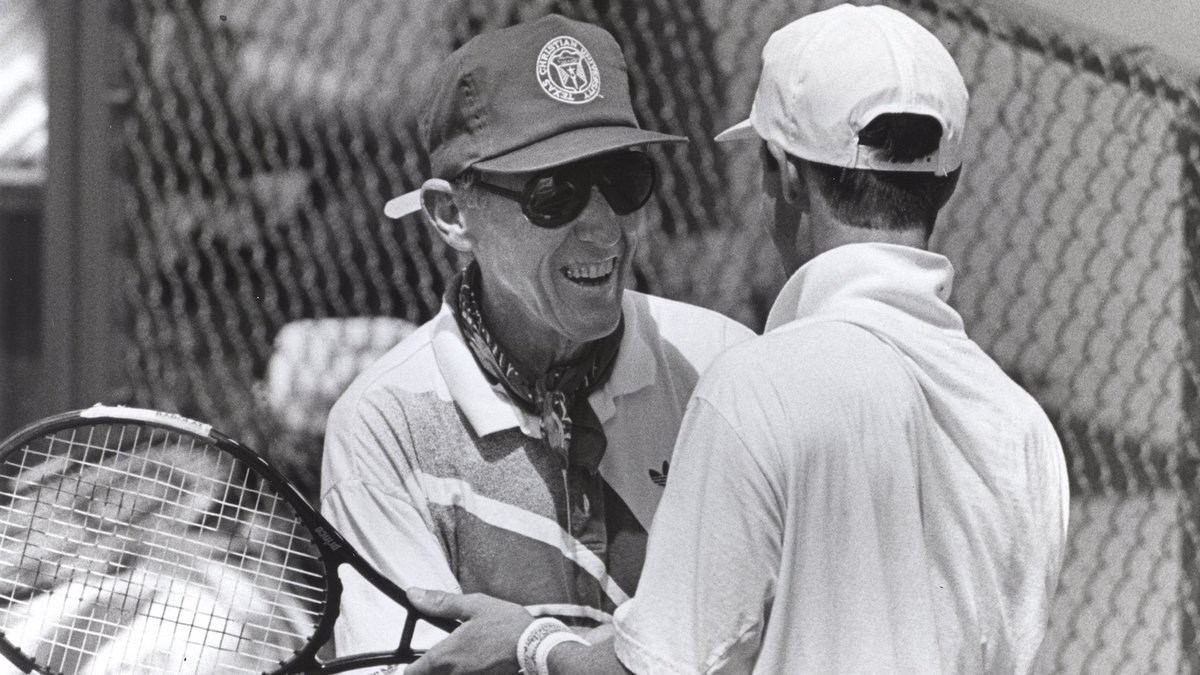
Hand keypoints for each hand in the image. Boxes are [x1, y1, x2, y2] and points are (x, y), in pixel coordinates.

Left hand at [404, 588, 534, 674]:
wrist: (537, 647)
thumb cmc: (508, 626)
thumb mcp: (473, 605)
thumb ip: (440, 602)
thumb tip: (415, 594)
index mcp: (445, 655)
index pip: (412, 672)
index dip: (412, 666)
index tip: (415, 660)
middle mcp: (454, 674)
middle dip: (431, 669)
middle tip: (444, 654)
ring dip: (450, 669)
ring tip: (467, 654)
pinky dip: (466, 670)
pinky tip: (478, 659)